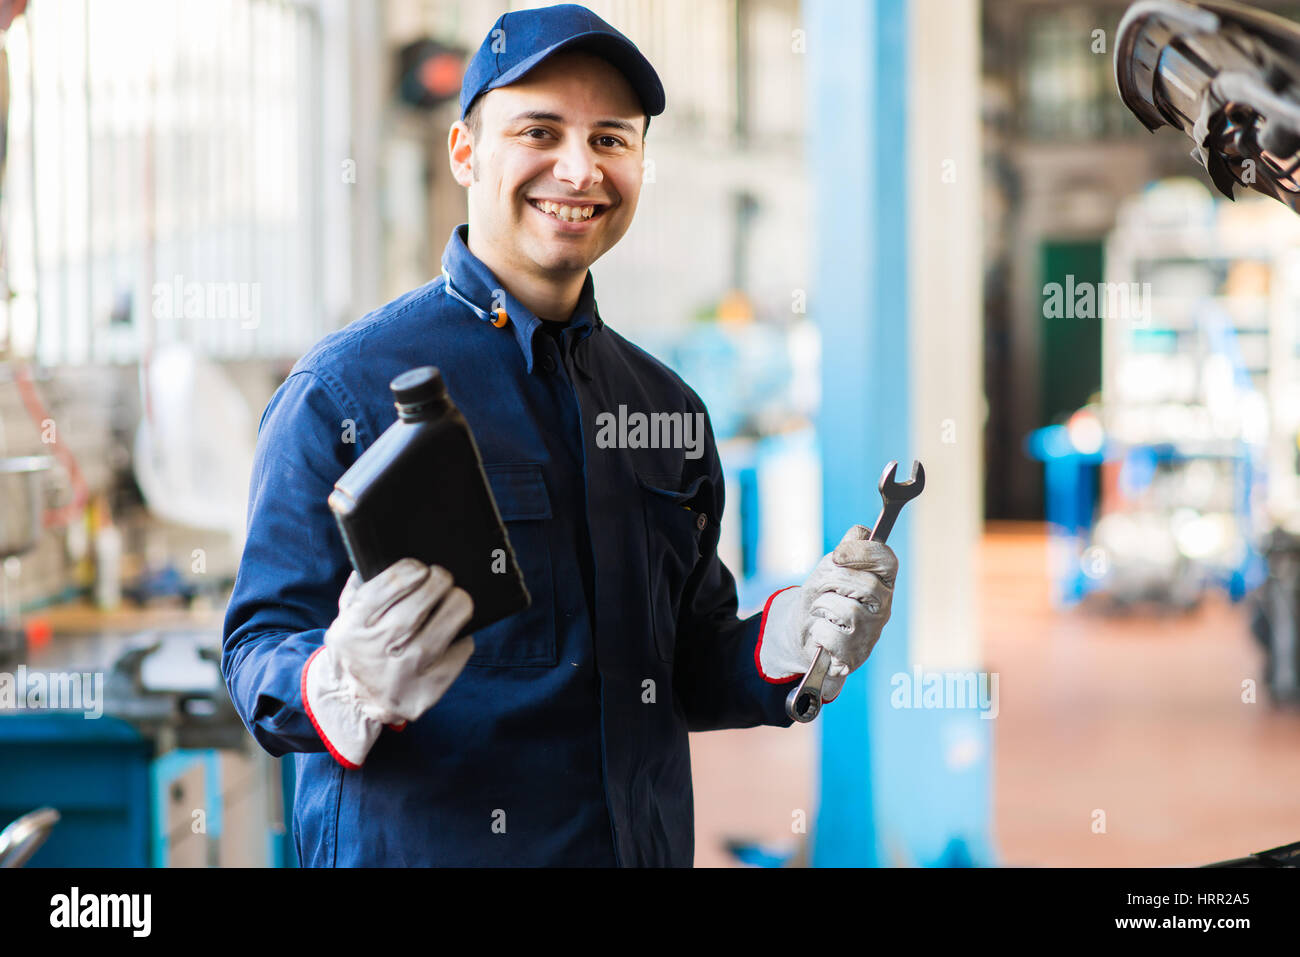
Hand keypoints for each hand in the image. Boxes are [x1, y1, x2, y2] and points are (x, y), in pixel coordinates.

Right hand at [303, 559, 474, 766]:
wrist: (356, 702)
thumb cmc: (358, 647)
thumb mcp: (344, 618)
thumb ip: (358, 588)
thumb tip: (375, 556)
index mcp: (354, 625)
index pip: (390, 584)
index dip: (412, 569)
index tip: (421, 567)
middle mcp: (378, 648)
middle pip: (420, 603)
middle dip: (439, 582)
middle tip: (443, 577)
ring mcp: (405, 672)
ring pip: (444, 628)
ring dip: (458, 605)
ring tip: (457, 598)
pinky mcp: (428, 689)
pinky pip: (458, 653)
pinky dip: (462, 639)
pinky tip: (454, 633)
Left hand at [757, 525, 896, 701]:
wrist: (804, 631)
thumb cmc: (821, 597)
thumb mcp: (828, 568)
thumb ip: (845, 550)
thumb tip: (860, 534)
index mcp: (881, 580)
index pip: (888, 560)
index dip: (864, 553)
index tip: (837, 555)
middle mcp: (884, 607)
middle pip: (867, 585)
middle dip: (834, 582)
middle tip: (823, 588)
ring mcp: (872, 633)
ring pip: (849, 611)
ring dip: (823, 607)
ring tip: (821, 611)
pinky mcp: (856, 656)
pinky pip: (834, 637)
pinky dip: (819, 632)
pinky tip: (821, 633)